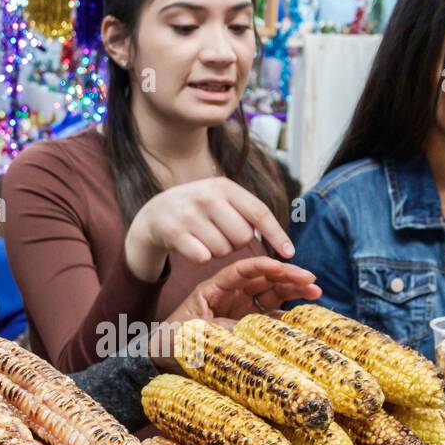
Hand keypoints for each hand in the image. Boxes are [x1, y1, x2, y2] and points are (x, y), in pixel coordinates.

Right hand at [125, 177, 293, 282]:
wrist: (154, 213)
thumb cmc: (197, 210)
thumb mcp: (220, 199)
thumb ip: (246, 211)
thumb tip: (281, 240)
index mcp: (223, 186)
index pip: (259, 212)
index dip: (276, 234)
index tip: (289, 253)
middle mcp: (206, 196)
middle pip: (242, 236)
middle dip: (236, 243)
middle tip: (221, 235)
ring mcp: (188, 214)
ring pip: (222, 250)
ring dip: (217, 251)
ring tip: (203, 237)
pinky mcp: (174, 232)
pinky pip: (203, 258)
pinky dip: (201, 257)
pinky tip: (191, 246)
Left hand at [151, 257, 320, 371]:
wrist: (162, 361)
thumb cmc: (171, 343)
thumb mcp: (191, 335)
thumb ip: (220, 329)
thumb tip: (249, 330)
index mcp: (213, 289)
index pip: (242, 271)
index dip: (263, 266)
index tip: (283, 266)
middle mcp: (229, 296)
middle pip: (263, 280)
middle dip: (287, 277)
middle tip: (311, 279)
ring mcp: (239, 311)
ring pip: (271, 295)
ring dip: (293, 291)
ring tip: (316, 291)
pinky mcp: (246, 328)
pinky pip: (270, 319)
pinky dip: (287, 317)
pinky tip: (304, 315)